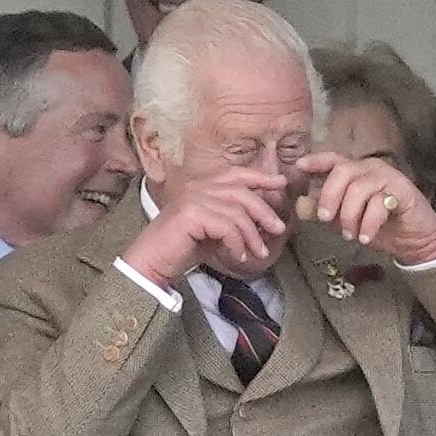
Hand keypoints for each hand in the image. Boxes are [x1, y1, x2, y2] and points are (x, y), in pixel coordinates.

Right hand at [120, 166, 290, 285]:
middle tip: (278, 229)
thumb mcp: (215, 229)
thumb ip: (234, 219)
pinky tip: (239, 257)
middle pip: (242, 192)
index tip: (282, 183)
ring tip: (259, 252)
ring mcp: (193, 198)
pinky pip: (226, 227)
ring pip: (237, 212)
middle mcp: (197, 186)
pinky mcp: (191, 214)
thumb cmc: (184, 247)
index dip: (261, 176)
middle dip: (264, 211)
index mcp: (202, 185)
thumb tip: (266, 220)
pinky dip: (237, 243)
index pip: (236, 174)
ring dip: (252, 235)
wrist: (153, 261)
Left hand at [295, 151, 435, 265]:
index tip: (299, 167)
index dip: (316, 161)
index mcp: (357, 173)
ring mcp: (388, 178)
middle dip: (329, 196)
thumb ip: (327, 213)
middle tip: (324, 219)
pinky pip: (377, 203)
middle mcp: (371, 169)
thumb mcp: (347, 222)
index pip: (333, 159)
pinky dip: (367, 224)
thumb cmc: (383, 228)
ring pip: (358, 188)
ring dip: (349, 215)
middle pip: (342, 171)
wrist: (416, 241)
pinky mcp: (402, 190)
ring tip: (351, 235)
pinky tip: (366, 237)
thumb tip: (301, 206)